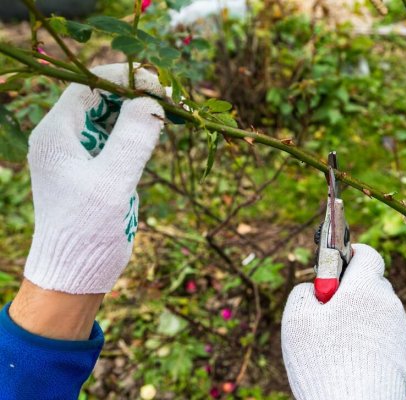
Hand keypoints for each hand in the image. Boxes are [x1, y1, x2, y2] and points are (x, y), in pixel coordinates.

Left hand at [22, 63, 163, 294]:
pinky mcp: (98, 168)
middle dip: (138, 94)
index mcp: (57, 133)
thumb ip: (132, 139)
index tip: (161, 84)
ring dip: (142, 111)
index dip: (126, 78)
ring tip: (174, 112)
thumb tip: (152, 101)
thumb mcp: (112, 182)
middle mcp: (65, 137)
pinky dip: (141, 131)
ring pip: (114, 116)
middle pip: (103, 97)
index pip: (90, 85)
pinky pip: (120, 137)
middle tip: (175, 100)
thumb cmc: (86, 229)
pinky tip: (161, 132)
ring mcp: (82, 152)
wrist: (76, 271)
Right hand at [281, 244, 405, 399]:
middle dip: (353, 293)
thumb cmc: (323, 361)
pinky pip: (389, 337)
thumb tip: (315, 289)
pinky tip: (356, 361)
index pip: (367, 255)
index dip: (351, 256)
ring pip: (381, 313)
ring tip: (340, 346)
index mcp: (365, 288)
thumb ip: (305, 292)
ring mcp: (403, 331)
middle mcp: (390, 304)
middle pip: (373, 285)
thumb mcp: (296, 319)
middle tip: (329, 314)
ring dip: (364, 320)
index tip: (336, 269)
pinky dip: (375, 343)